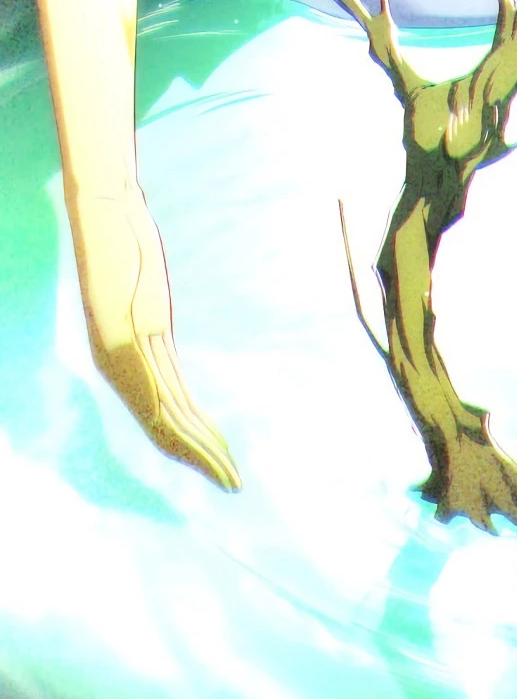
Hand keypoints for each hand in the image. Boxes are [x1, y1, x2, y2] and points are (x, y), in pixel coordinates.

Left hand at [70, 183, 240, 492]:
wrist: (102, 213)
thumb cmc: (117, 248)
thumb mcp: (135, 298)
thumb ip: (147, 325)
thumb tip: (157, 335)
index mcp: (116, 361)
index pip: (157, 420)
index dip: (187, 449)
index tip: (216, 465)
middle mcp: (118, 364)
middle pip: (165, 429)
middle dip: (202, 461)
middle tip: (233, 485)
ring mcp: (129, 351)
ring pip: (170, 420)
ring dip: (205, 454)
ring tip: (232, 477)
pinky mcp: (139, 335)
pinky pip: (167, 395)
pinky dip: (193, 430)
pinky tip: (214, 448)